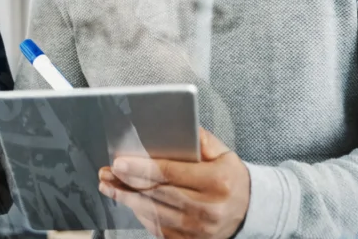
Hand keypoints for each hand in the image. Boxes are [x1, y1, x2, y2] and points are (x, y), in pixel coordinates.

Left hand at [98, 128, 249, 238]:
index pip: (170, 173)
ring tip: (109, 186)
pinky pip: (159, 228)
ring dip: (127, 199)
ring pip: (154, 213)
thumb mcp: (222, 153)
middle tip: (107, 172)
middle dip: (127, 182)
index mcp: (216, 182)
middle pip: (157, 194)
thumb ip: (198, 140)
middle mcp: (207, 209)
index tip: (119, 162)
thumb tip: (171, 128)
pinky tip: (129, 201)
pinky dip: (141, 214)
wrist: (250, 210)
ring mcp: (199, 229)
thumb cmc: (230, 177)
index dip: (141, 168)